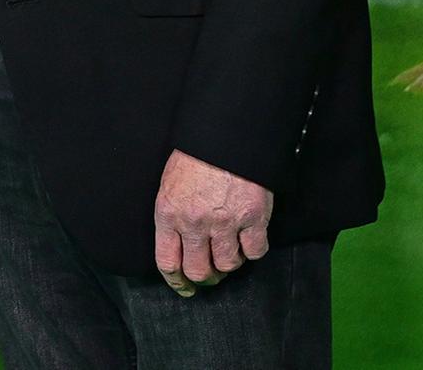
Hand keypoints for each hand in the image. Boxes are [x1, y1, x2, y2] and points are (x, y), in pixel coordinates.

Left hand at [151, 150, 272, 297]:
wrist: (225, 135)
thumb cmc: (194, 156)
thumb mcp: (169, 184)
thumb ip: (172, 215)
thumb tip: (178, 244)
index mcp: (168, 213)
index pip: (168, 262)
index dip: (176, 281)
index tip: (184, 287)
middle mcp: (194, 223)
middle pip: (199, 271)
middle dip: (206, 276)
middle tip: (212, 271)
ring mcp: (224, 222)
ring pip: (228, 265)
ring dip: (230, 261)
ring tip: (230, 248)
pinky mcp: (252, 218)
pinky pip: (255, 252)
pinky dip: (254, 249)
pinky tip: (250, 238)